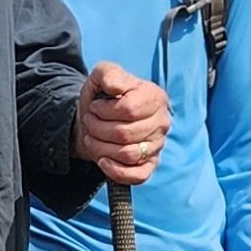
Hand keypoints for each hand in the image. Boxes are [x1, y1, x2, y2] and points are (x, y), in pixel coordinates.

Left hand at [75, 61, 167, 186]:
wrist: (96, 121)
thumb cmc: (102, 98)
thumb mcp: (101, 76)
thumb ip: (108, 74)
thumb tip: (115, 87)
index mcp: (155, 97)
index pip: (129, 109)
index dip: (105, 111)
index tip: (95, 108)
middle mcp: (162, 122)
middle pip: (125, 134)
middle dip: (98, 129)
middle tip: (89, 123)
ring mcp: (158, 146)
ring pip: (128, 155)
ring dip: (101, 148)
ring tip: (92, 138)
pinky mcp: (150, 165)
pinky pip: (137, 176)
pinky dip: (116, 171)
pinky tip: (102, 161)